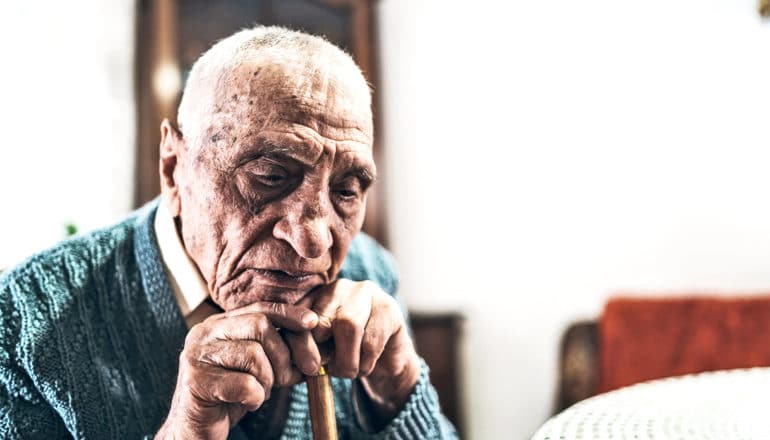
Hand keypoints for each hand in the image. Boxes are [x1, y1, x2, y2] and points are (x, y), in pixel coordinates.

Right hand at [155, 302, 319, 439]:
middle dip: (283, 354)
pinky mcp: (196, 382)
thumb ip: (277, 349)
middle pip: (260, 325)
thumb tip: (311, 343)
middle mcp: (203, 333)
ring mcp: (196, 355)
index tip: (312, 322)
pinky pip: (245, 384)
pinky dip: (256, 397)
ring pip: (254, 354)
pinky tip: (248, 403)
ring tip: (259, 392)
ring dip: (268, 380)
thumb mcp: (258, 366)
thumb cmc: (231, 395)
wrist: (197, 430)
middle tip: (287, 379)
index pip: (260, 308)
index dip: (288, 313)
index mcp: (218, 324)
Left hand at [297, 279, 420, 422]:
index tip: (307, 368)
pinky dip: (366, 362)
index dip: (299, 344)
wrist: (385, 358)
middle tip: (328, 372)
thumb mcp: (320, 352)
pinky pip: (372, 339)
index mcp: (315, 296)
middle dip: (321, 354)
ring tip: (349, 372)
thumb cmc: (346, 355)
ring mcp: (365, 293)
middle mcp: (338, 289)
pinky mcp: (388, 308)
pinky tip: (366, 366)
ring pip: (349, 326)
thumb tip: (300, 363)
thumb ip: (306, 350)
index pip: (298, 315)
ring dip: (346, 361)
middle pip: (321, 320)